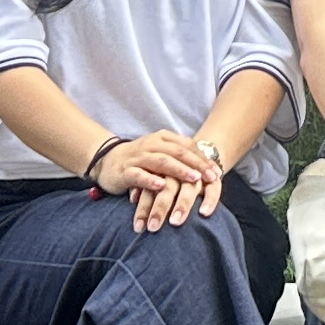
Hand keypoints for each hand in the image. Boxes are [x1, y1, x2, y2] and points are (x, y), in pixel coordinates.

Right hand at [107, 130, 227, 230]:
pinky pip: (138, 175)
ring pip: (161, 161)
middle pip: (178, 152)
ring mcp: (138, 157)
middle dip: (197, 165)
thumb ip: (181, 159)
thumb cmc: (141, 160)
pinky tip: (161, 186)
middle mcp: (151, 144)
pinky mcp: (125, 171)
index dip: (204, 159)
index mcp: (163, 139)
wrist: (107, 161)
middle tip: (212, 177)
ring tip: (194, 178)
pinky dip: (151, 180)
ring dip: (179, 170)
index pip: (188, 147)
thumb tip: (209, 173)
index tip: (218, 172)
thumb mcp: (162, 155)